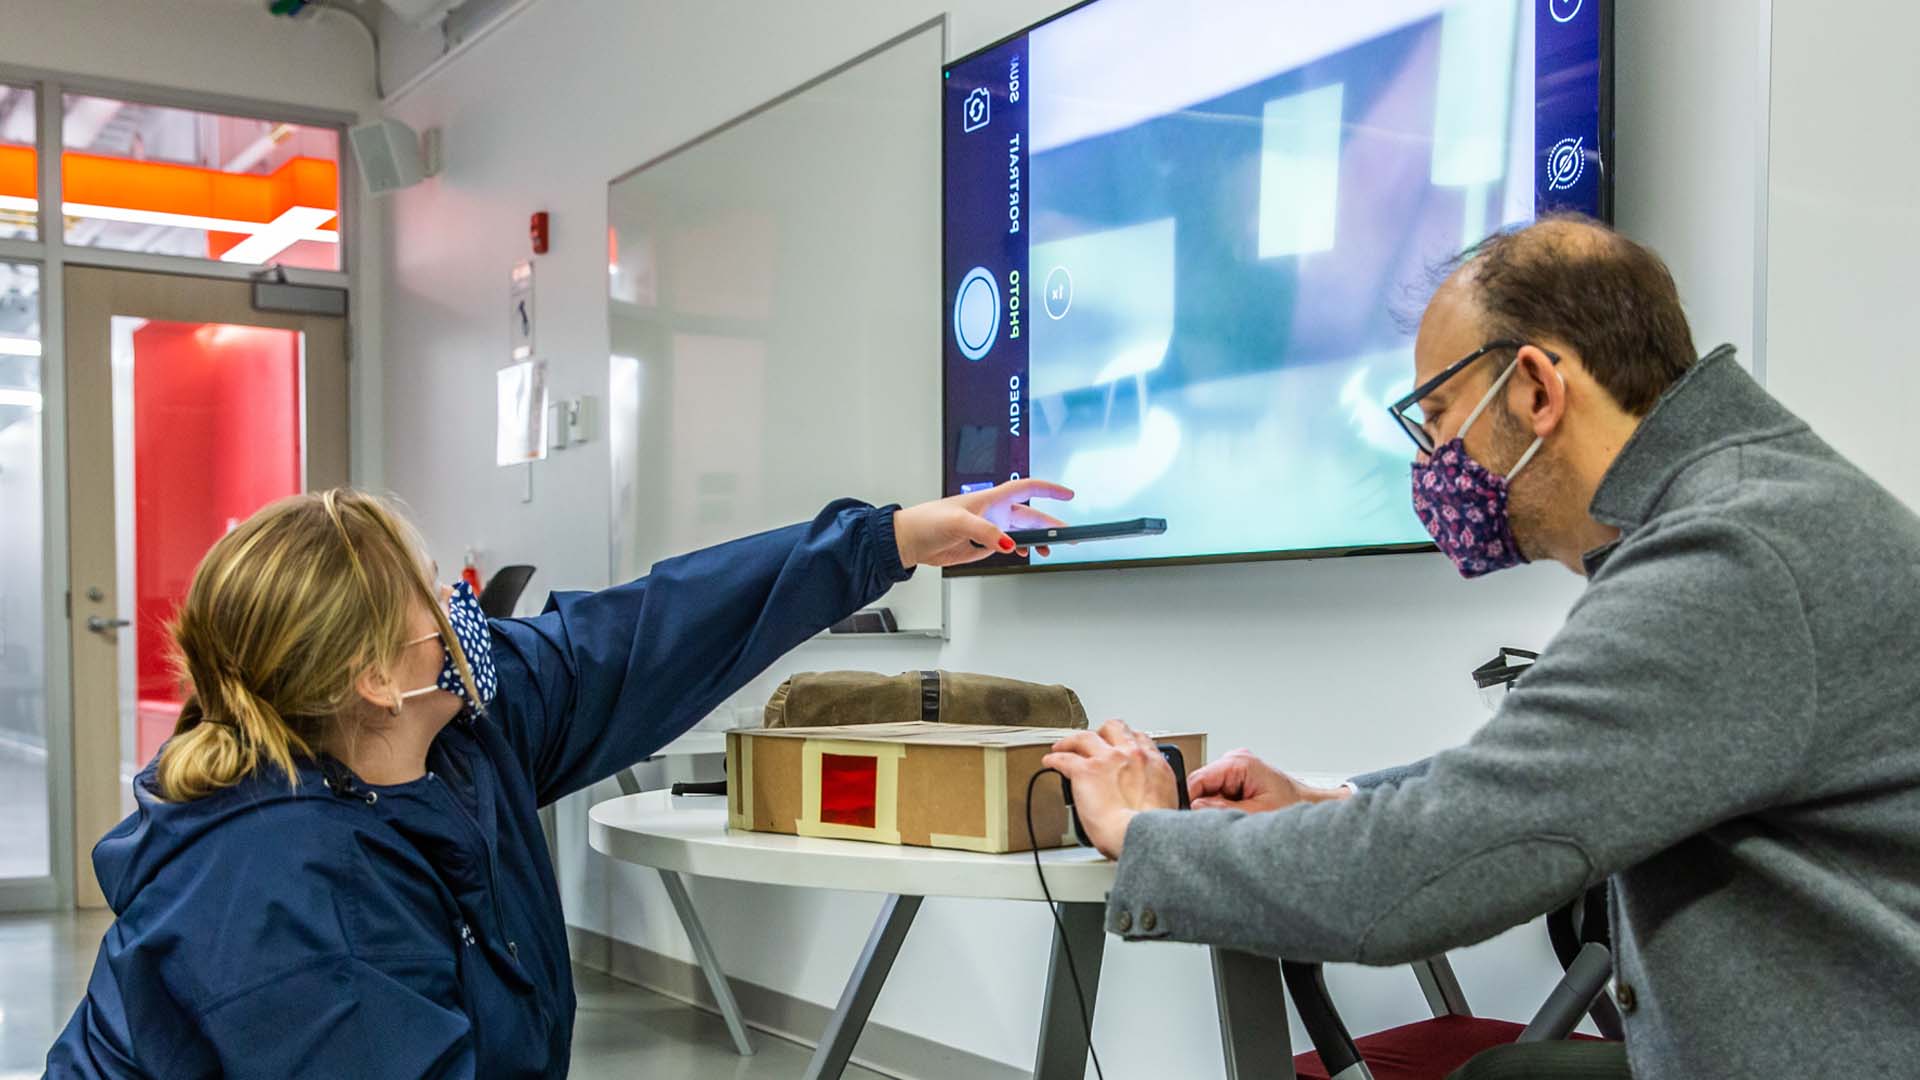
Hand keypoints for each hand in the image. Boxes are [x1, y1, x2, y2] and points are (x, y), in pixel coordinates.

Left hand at [892, 478, 1073, 568]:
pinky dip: (1021, 548)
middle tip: (1068, 535)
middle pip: (1030, 515)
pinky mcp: (982, 544)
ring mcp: (989, 528)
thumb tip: (1008, 544)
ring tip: (1049, 549)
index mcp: (991, 499)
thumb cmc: (928, 521)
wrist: (911, 540)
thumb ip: (986, 532)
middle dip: (1051, 524)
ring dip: (1038, 540)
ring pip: (1022, 532)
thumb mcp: (958, 522)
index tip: (1068, 494)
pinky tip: (1026, 553)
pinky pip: (1009, 545)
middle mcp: (993, 512)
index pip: (1027, 488)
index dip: (1049, 489)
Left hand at [1041, 719, 1178, 858]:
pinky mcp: (1085, 771)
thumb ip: (1154, 790)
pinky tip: (1050, 761)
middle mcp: (1131, 754)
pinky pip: (1064, 759)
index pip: (1139, 739)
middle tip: (1095, 740)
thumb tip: (1144, 797)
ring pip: (1085, 737)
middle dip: (1102, 732)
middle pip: (1114, 728)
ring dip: (1073, 741)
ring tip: (1064, 746)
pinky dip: (1055, 759)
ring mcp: (1107, 759)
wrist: (1141, 834)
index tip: (1121, 745)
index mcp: (1154, 763)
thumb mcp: (1167, 802)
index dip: (1127, 739)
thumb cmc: (1152, 827)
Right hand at [1187, 749, 1350, 812]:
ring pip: (1207, 792)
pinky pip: (1217, 795)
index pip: (1197, 779)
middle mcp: (1234, 761)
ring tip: (1240, 817)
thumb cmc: (1293, 805)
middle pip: (1200, 786)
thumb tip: (1195, 808)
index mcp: (1239, 762)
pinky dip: (1224, 808)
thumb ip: (1225, 810)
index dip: (1190, 801)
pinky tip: (1240, 813)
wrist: (1310, 806)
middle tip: (1227, 822)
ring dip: (1217, 809)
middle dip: (1207, 807)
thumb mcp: (1258, 813)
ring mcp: (1234, 769)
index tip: (1191, 820)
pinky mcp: (1236, 779)